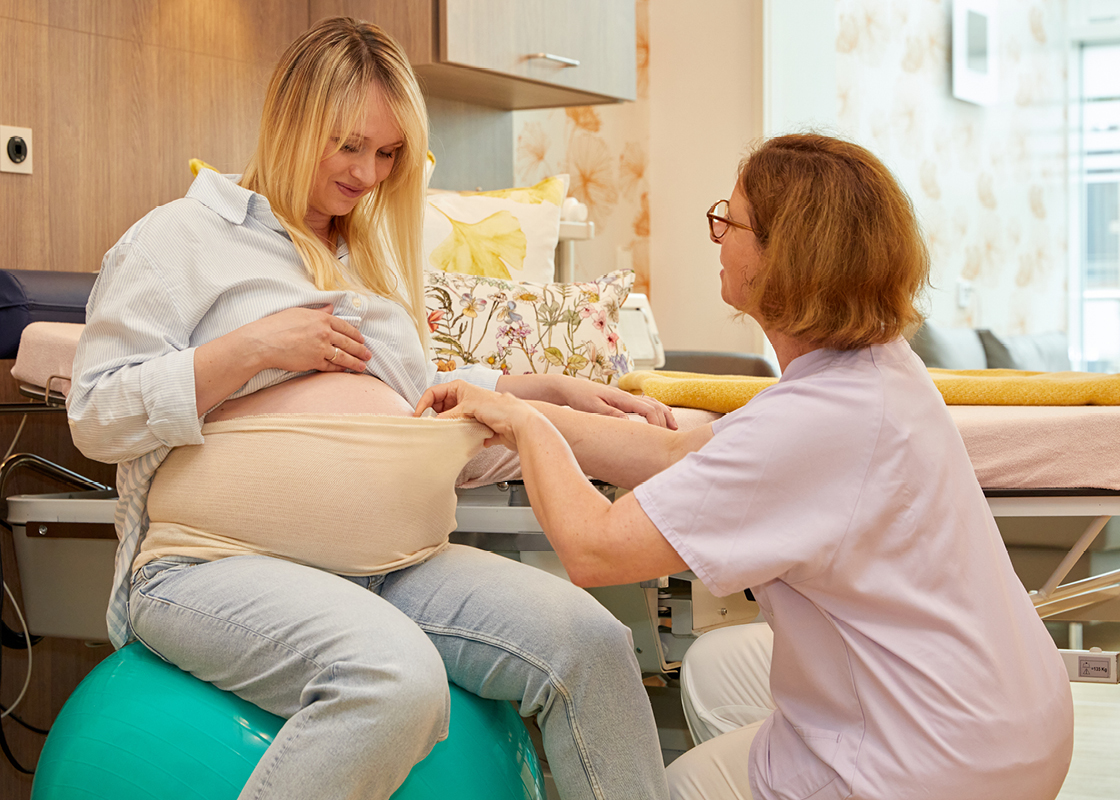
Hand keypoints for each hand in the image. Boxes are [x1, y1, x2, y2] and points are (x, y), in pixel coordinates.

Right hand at [238, 305, 370, 373]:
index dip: (356, 334)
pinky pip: (332, 366)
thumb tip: (330, 308)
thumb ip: (318, 311)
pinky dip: (341, 369)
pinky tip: (347, 370)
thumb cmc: (277, 325)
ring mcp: (321, 348)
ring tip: (363, 365)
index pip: (345, 326)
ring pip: (344, 356)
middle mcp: (324, 332)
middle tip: (368, 354)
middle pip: (348, 342)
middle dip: (361, 349)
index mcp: (322, 318)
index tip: (362, 339)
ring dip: (355, 362)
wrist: (264, 341)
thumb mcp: (299, 312)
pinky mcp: (315, 361)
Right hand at [415, 381, 532, 450]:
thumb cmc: (499, 409)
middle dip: (434, 418)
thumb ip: (449, 415)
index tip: (417, 418)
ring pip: (450, 422)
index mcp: (460, 388)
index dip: (422, 404)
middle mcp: (464, 399)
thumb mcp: (468, 408)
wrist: (521, 424)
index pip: (433, 393)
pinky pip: (461, 433)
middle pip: (440, 408)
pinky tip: (455, 442)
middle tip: (428, 428)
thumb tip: (433, 423)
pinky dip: (457, 437)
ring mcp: (470, 414)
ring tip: (442, 436)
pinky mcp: (477, 428)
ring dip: (447, 429)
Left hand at [551, 376, 677, 429]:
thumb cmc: (578, 397)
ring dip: (663, 414)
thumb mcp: (592, 408)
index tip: (661, 435)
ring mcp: (624, 398)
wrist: (569, 388)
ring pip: (651, 403)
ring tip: (673, 425)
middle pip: (653, 405)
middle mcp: (626, 396)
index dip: (657, 422)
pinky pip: (643, 403)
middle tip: (674, 433)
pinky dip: (655, 408)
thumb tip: (628, 421)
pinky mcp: (621, 401)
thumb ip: (609, 413)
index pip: (647, 409)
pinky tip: (662, 413)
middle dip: (665, 419)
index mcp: (621, 398)